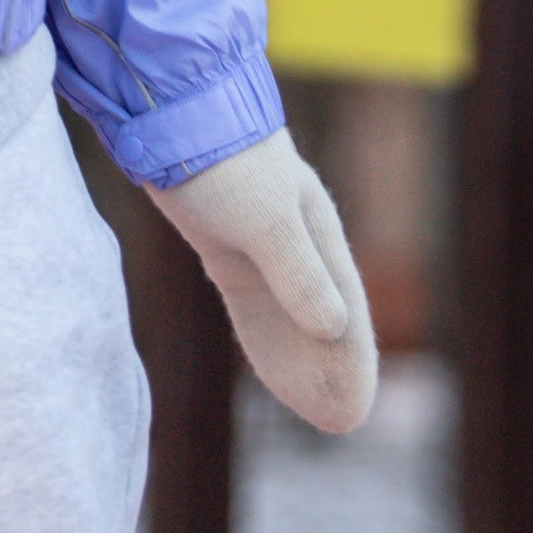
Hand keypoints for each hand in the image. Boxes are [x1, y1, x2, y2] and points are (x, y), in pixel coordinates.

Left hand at [153, 128, 376, 433]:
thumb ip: (298, 275)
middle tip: (341, 422)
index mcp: (317, 234)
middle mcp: (296, 242)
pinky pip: (255, 304)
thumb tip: (333, 331)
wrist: (175, 111)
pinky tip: (267, 361)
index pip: (345, 313)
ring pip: (288, 315)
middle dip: (332, 368)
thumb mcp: (267, 221)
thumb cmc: (227, 161)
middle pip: (321, 318)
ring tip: (313, 407)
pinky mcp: (226, 242)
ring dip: (300, 357)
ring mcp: (260, 243)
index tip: (357, 410)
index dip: (353, 362)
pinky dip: (266, 336)